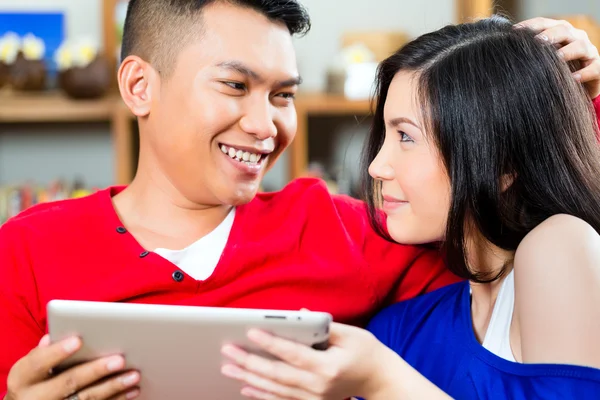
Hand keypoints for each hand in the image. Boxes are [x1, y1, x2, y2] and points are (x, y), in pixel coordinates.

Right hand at [5, 334, 140, 399]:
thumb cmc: (36, 379)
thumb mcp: (32, 367)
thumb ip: (44, 351)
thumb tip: (53, 335)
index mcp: (22, 378)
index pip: (37, 363)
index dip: (57, 352)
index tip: (78, 340)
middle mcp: (35, 398)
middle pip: (68, 383)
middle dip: (95, 371)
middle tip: (120, 359)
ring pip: (86, 399)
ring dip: (113, 387)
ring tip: (134, 375)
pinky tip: (132, 391)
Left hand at [220, 322, 399, 399]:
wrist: (379, 380)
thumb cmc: (366, 352)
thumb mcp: (350, 333)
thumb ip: (323, 324)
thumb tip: (298, 314)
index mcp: (329, 366)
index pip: (294, 354)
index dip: (271, 343)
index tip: (251, 331)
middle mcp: (319, 386)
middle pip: (278, 374)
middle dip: (250, 362)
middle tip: (228, 351)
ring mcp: (314, 399)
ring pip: (275, 390)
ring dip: (249, 378)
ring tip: (228, 368)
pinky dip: (262, 394)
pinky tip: (245, 387)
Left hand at [517, 17, 599, 98]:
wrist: (577, 87)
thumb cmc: (555, 70)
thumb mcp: (542, 59)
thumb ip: (529, 52)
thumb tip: (503, 48)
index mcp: (559, 32)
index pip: (544, 23)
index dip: (530, 26)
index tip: (514, 32)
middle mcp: (575, 38)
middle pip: (563, 30)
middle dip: (550, 35)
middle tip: (537, 42)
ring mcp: (588, 52)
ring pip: (580, 46)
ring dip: (567, 52)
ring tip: (556, 58)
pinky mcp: (597, 69)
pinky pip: (593, 68)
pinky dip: (583, 73)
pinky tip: (572, 78)